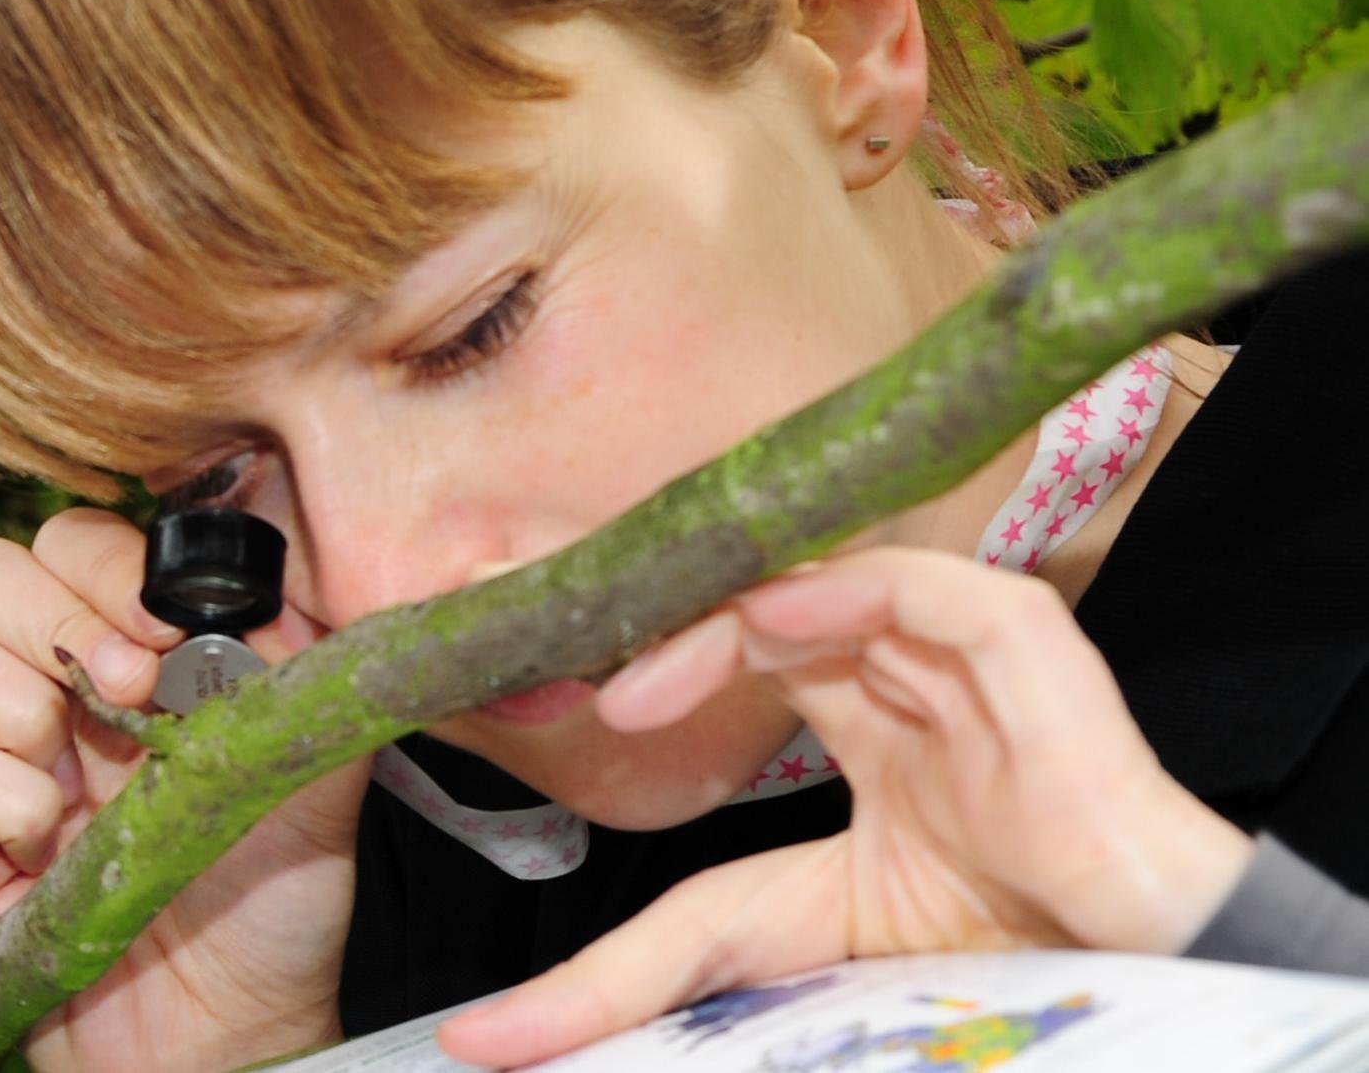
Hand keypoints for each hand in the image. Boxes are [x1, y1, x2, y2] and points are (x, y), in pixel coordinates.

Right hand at [0, 507, 369, 1072]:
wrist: (236, 1028)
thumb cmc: (268, 903)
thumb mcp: (309, 766)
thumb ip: (295, 664)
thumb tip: (272, 581)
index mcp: (116, 657)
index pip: (64, 543)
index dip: (106, 567)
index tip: (173, 632)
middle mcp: (35, 696)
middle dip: (54, 614)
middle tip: (131, 690)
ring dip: (11, 696)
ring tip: (79, 772)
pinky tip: (51, 842)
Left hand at [439, 547, 1253, 1065]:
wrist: (1125, 995)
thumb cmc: (973, 974)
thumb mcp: (759, 954)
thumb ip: (625, 980)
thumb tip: (480, 1040)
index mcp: (868, 731)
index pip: (736, 650)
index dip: (645, 652)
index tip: (548, 685)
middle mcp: (914, 681)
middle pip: (769, 598)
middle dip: (662, 615)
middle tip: (568, 670)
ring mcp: (971, 666)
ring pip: (830, 580)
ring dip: (720, 616)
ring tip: (636, 684)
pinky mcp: (1032, 660)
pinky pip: (930, 588)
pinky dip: (841, 591)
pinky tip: (767, 624)